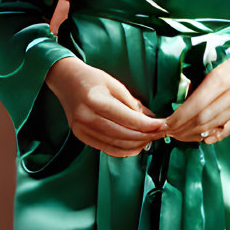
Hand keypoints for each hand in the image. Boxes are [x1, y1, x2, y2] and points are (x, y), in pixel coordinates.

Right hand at [44, 56, 167, 157]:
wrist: (66, 81)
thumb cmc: (92, 79)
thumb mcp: (114, 83)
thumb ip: (131, 102)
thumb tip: (151, 119)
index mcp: (95, 100)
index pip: (126, 118)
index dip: (147, 125)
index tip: (163, 125)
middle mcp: (86, 117)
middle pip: (122, 134)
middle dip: (145, 136)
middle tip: (161, 134)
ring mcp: (81, 129)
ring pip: (115, 144)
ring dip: (137, 145)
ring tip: (151, 140)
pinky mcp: (81, 136)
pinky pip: (106, 148)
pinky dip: (124, 150)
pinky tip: (137, 146)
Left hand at [161, 41, 229, 145]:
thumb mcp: (211, 71)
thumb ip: (198, 89)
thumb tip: (182, 110)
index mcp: (219, 79)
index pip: (195, 105)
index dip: (179, 118)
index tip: (166, 124)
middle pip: (203, 118)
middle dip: (183, 128)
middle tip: (170, 132)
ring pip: (214, 125)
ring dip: (195, 134)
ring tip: (181, 136)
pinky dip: (216, 136)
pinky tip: (204, 139)